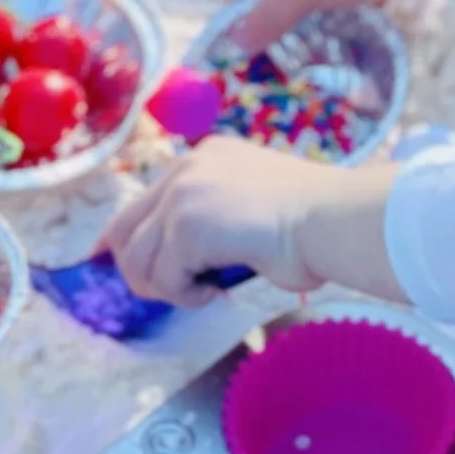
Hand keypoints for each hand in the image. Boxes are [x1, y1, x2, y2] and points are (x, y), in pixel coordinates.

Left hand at [111, 143, 402, 306]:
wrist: (331, 220)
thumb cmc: (313, 223)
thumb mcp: (252, 206)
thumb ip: (216, 218)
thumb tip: (191, 262)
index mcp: (204, 158)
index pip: (144, 201)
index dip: (130, 240)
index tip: (128, 267)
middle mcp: (185, 169)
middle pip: (123, 229)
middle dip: (137, 270)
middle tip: (171, 291)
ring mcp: (181, 195)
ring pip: (137, 258)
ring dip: (166, 287)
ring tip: (203, 292)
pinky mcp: (184, 227)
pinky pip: (163, 278)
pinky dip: (185, 295)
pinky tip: (215, 291)